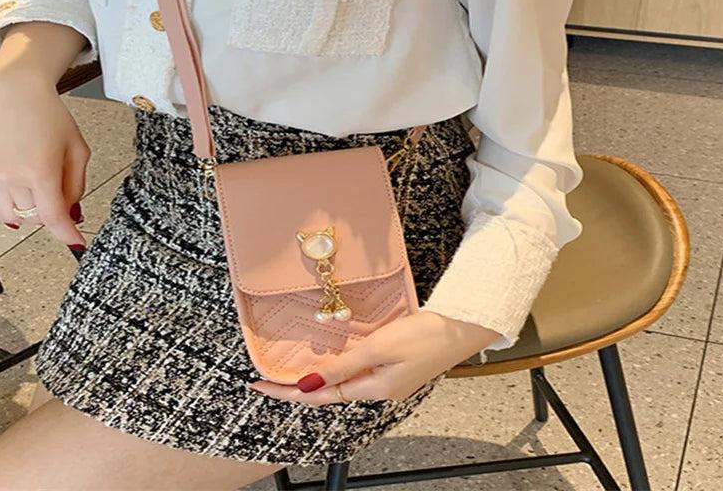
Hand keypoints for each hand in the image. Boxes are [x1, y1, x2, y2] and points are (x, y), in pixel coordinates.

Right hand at [0, 65, 89, 248]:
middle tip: (59, 192)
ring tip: (38, 187)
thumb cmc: (50, 116)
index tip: (76, 243)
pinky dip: (6, 208)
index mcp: (41, 170)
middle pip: (36, 217)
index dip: (67, 234)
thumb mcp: (78, 149)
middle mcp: (11, 176)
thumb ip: (76, 185)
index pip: (54, 217)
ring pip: (13, 215)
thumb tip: (70, 213)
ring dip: (30, 211)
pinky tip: (17, 196)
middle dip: (52, 211)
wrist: (14, 93)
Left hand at [248, 310, 501, 405]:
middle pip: (329, 393)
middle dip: (297, 388)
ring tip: (291, 374)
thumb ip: (345, 364)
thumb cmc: (424, 334)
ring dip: (317, 381)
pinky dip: (337, 370)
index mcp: (373, 389)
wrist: (462, 327)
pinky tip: (331, 362)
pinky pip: (357, 374)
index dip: (288, 391)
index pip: (320, 394)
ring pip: (343, 384)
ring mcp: (389, 381)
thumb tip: (310, 382)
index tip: (259, 386)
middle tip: (268, 380)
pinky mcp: (396, 368)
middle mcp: (378, 390)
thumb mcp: (379, 346)